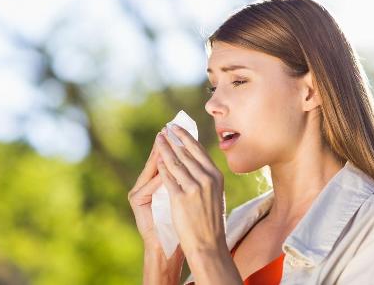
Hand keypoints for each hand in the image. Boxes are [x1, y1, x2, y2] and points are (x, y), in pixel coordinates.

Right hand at [128, 129, 183, 256]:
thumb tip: (198, 158)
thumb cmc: (181, 223)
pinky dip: (158, 176)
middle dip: (167, 145)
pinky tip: (164, 164)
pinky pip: (148, 184)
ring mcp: (138, 191)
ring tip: (167, 142)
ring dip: (160, 156)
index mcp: (156, 183)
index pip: (166, 159)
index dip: (175, 145)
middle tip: (172, 129)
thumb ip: (184, 179)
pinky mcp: (136, 200)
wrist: (168, 247)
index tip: (182, 130)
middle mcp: (145, 184)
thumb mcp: (184, 198)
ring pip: (151, 169)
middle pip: (157, 160)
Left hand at [155, 125, 226, 255]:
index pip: (199, 151)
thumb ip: (208, 178)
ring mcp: (194, 188)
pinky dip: (161, 168)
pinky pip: (168, 178)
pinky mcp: (180, 198)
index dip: (186, 137)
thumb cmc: (212, 221)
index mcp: (217, 176)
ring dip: (165, 149)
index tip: (177, 128)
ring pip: (176, 162)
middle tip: (165, 129)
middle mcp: (207, 179)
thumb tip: (197, 163)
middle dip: (174, 139)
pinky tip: (157, 160)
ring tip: (158, 140)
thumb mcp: (216, 194)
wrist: (209, 245)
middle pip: (186, 153)